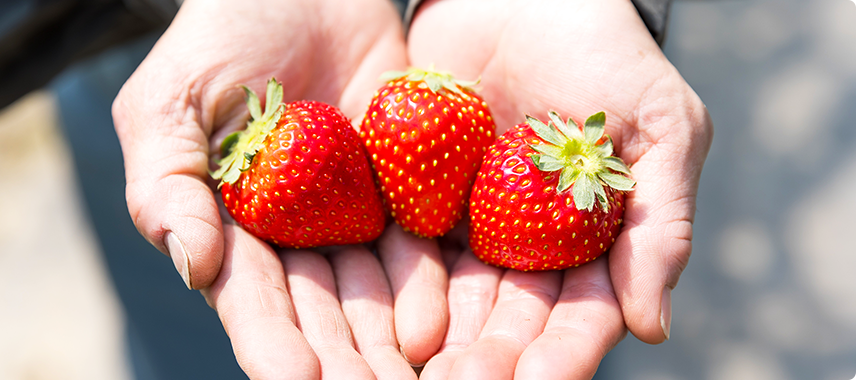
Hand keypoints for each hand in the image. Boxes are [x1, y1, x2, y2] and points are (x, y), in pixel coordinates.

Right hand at [112, 0, 419, 376]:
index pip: (252, 300)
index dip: (271, 342)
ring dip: (389, 341)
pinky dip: (426, 283)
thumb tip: (193, 267)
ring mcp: (352, 218)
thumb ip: (166, 186)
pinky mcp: (403, 192)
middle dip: (342, 361)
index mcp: (234, 229)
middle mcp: (295, 238)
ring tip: (410, 376)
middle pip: (319, 315)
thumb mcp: (171, 103)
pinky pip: (418, 246)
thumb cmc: (222, 37)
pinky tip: (438, 322)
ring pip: (372, 295)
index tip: (296, 379)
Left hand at [404, 0, 713, 376]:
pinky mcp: (418, 195)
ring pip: (455, 298)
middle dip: (491, 357)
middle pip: (511, 319)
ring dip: (440, 339)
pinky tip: (382, 318)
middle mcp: (529, 246)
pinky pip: (404, 248)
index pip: (581, 313)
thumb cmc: (603, 50)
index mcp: (591, 242)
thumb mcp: (659, 126)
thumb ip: (662, 222)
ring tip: (418, 370)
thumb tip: (653, 329)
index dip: (562, 351)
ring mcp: (472, 224)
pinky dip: (396, 285)